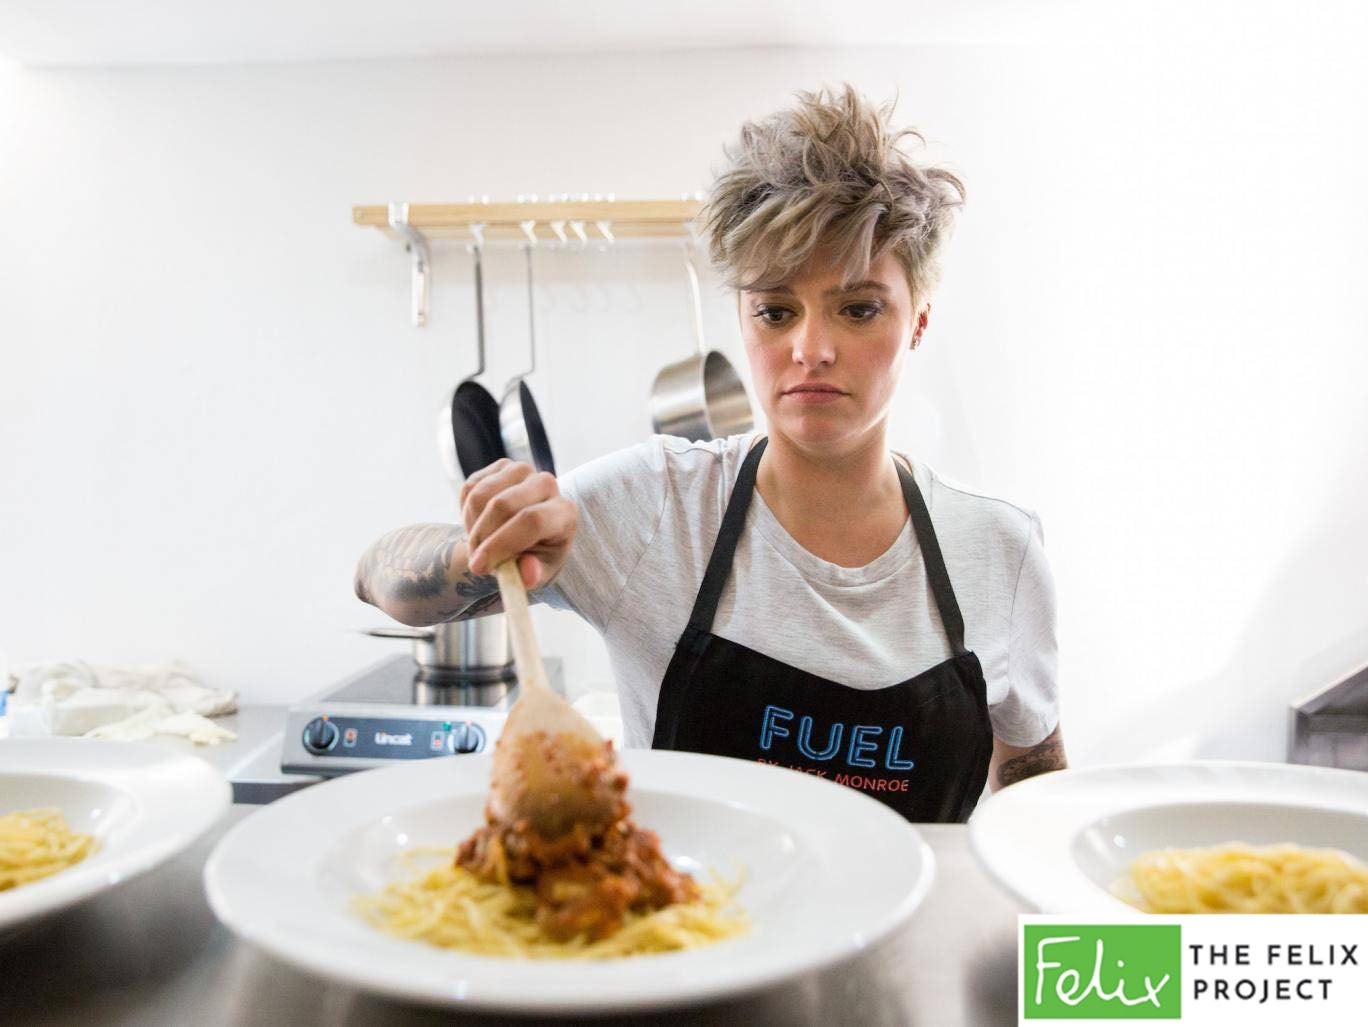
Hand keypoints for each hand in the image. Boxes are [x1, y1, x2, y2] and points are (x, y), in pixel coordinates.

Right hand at [460, 459, 577, 590]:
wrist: (525, 537)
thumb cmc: (534, 558)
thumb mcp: (537, 573)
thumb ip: (533, 575)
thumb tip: (528, 574)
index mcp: (564, 512)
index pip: (532, 520)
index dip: (502, 543)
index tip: (479, 567)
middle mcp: (547, 484)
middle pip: (503, 505)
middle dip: (481, 537)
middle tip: (475, 562)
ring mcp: (523, 471)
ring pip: (480, 496)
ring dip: (472, 527)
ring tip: (481, 545)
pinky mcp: (500, 466)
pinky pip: (470, 488)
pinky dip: (466, 513)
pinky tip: (480, 525)